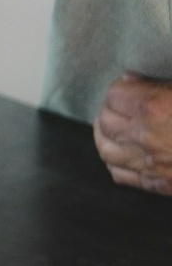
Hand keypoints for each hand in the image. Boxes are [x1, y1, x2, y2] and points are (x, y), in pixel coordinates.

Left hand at [94, 73, 171, 195]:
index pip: (115, 95)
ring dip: (104, 136)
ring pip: (106, 150)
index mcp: (155, 108)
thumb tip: (131, 80)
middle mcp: (145, 137)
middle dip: (109, 110)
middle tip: (118, 105)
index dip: (121, 88)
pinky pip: (122, 175)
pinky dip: (116, 164)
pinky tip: (121, 156)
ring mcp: (150, 165)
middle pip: (106, 121)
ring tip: (111, 128)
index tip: (128, 86)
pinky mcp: (160, 185)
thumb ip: (161, 86)